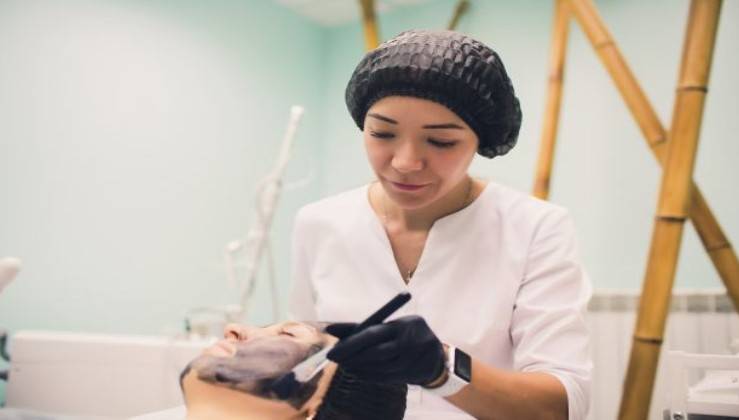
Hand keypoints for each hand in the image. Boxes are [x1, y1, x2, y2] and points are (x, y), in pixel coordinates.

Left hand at [325, 315, 445, 385]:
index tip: (332, 351)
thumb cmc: (402, 335)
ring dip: (361, 369)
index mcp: (400, 324)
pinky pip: (389, 378)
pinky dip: (372, 377)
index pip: (372, 334)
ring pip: (382, 368)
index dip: (350, 344)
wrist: (435, 352)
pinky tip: (360, 373)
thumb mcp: (386, 327)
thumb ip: (361, 328)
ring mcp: (415, 358)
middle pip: (377, 352)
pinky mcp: (416, 372)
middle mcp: (409, 340)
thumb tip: (330, 329)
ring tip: (346, 366)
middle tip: (336, 360)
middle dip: (353, 358)